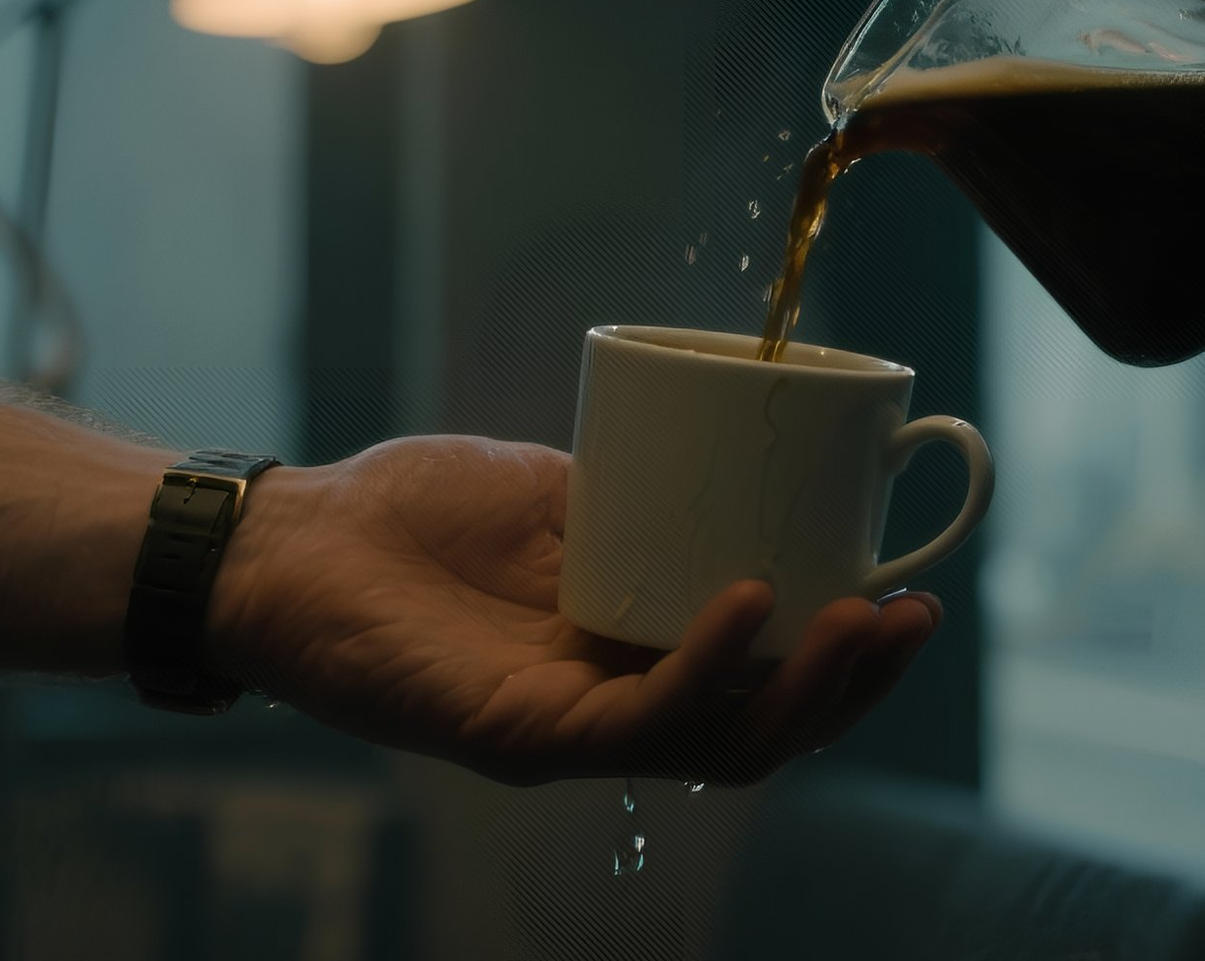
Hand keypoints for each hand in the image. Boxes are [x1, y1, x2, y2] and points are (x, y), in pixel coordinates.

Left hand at [209, 436, 942, 786]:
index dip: (844, 655)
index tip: (910, 593)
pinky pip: (634, 720)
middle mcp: (611, 706)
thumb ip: (643, 499)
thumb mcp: (559, 489)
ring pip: (718, 745)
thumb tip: (747, 459)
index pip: (762, 682)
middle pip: (763, 730)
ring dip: (804, 689)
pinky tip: (752, 603)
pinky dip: (704, 667)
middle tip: (914, 621)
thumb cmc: (411, 512)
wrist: (290, 536)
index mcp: (631, 653)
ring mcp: (568, 729)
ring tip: (860, 623)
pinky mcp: (518, 734)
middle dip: (854, 685)